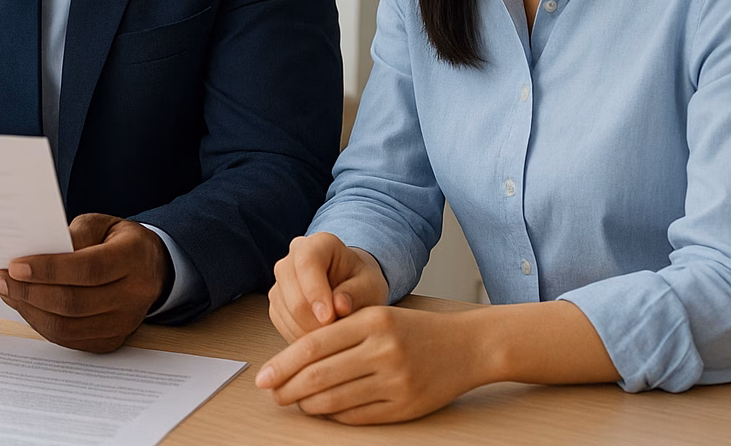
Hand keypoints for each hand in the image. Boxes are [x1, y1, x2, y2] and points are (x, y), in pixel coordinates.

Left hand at [0, 213, 169, 352]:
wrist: (150, 268)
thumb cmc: (117, 241)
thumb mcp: (100, 224)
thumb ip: (73, 235)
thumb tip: (35, 256)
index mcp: (134, 258)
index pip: (88, 269)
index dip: (49, 270)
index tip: (15, 266)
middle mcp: (134, 295)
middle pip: (75, 303)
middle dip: (30, 293)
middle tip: (0, 280)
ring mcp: (125, 323)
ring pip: (69, 327)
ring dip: (30, 311)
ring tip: (7, 293)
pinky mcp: (112, 340)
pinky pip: (70, 340)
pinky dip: (42, 324)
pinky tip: (26, 306)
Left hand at [255, 306, 482, 423]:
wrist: (467, 346)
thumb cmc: (413, 330)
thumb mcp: (376, 316)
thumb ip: (338, 333)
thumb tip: (291, 362)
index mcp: (371, 321)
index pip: (314, 345)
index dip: (283, 364)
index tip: (262, 377)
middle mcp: (383, 350)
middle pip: (320, 375)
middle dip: (288, 388)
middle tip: (272, 394)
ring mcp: (396, 380)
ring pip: (336, 399)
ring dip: (308, 404)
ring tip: (295, 402)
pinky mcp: (406, 406)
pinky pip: (357, 415)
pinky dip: (334, 414)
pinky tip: (324, 410)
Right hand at [268, 233, 387, 342]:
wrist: (352, 288)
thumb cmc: (362, 283)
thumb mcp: (370, 286)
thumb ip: (356, 294)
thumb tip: (339, 306)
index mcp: (319, 243)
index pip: (307, 262)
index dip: (315, 291)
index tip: (329, 317)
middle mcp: (293, 257)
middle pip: (290, 290)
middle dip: (312, 318)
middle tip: (336, 334)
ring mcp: (281, 280)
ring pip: (284, 310)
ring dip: (307, 330)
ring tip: (333, 336)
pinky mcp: (277, 302)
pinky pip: (282, 323)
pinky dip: (300, 336)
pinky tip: (321, 338)